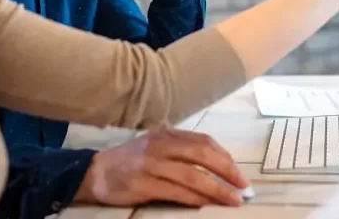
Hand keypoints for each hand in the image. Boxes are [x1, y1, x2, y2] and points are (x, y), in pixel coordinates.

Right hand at [73, 128, 249, 207]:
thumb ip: (180, 151)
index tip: (238, 173)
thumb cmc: (129, 162)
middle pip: (202, 154)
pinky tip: (206, 204)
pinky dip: (194, 198)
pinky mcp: (142, 183)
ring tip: (231, 199)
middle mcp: (160, 145)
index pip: (203, 141)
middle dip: (227, 171)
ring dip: (216, 189)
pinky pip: (175, 191)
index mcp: (166, 134)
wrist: (95, 172)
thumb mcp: (155, 147)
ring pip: (192, 175)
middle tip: (243, 185)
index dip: (225, 157)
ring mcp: (150, 164)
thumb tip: (216, 166)